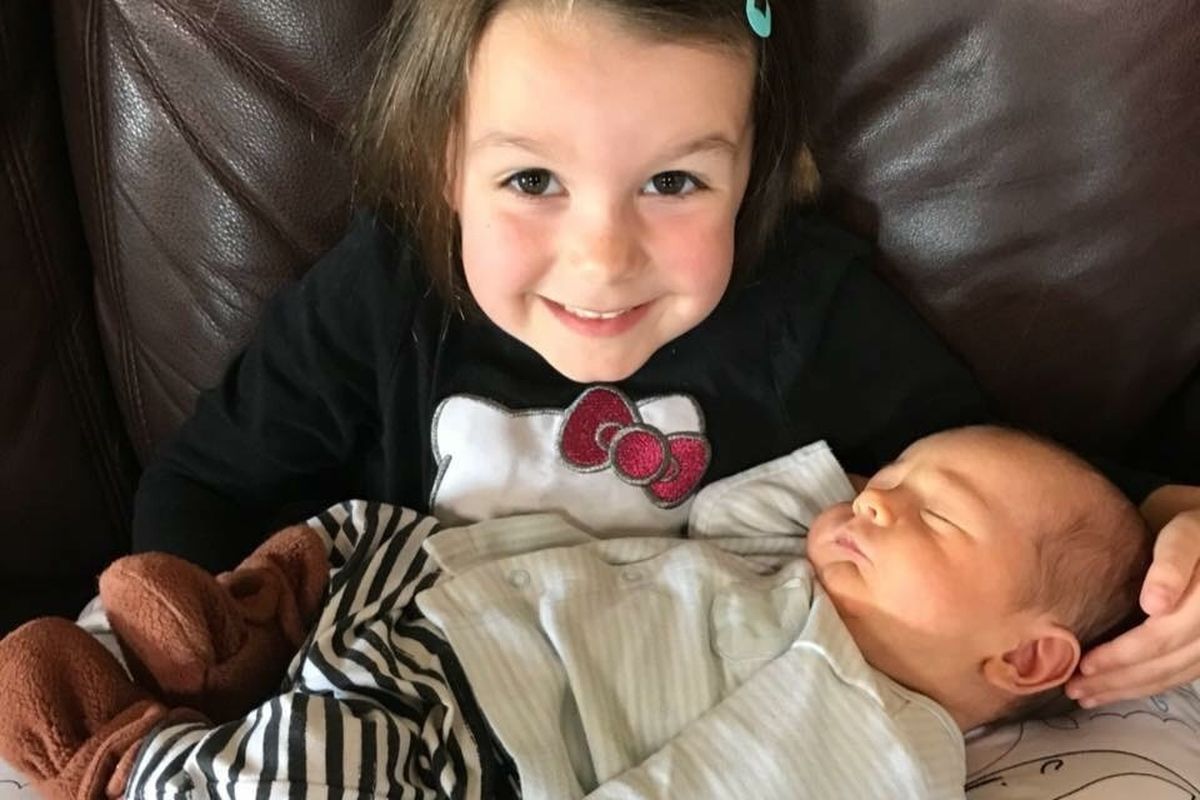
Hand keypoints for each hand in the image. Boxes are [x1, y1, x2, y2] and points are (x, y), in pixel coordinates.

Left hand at [1067, 505, 1199, 706]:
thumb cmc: (1185, 532)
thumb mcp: (1180, 534)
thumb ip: (1172, 563)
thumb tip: (1156, 605)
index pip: (1164, 633)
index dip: (1125, 653)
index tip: (1087, 663)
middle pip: (1166, 658)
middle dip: (1118, 676)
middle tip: (1074, 686)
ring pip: (1172, 673)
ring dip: (1128, 689)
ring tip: (1085, 696)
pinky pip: (1178, 676)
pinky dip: (1145, 687)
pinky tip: (1113, 691)